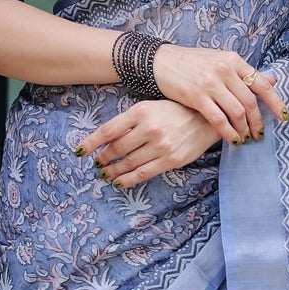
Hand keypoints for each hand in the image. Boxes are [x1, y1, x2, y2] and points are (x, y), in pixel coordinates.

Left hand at [77, 99, 229, 188]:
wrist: (207, 118)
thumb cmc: (176, 110)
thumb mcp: (150, 106)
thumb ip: (130, 121)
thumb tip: (107, 138)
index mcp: (141, 111)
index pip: (108, 130)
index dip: (92, 142)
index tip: (80, 151)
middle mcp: (149, 129)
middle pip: (116, 149)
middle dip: (103, 158)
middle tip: (96, 163)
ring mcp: (161, 146)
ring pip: (128, 163)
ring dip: (112, 171)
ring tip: (104, 174)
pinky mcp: (171, 160)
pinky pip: (143, 174)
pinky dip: (127, 180)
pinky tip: (118, 182)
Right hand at [147, 42, 285, 142]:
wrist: (161, 61)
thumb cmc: (192, 63)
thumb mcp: (221, 60)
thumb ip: (244, 72)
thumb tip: (271, 80)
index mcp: (233, 60)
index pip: (261, 83)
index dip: (276, 102)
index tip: (283, 116)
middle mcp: (225, 70)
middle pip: (250, 102)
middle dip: (258, 122)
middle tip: (260, 134)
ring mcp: (211, 83)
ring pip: (237, 112)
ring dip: (244, 129)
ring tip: (246, 138)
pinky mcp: (197, 96)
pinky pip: (219, 119)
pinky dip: (228, 132)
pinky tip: (232, 139)